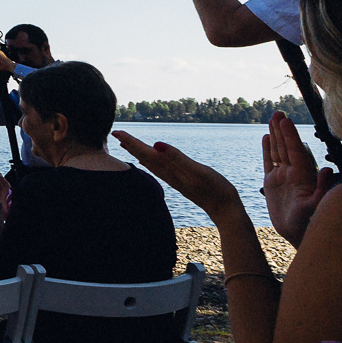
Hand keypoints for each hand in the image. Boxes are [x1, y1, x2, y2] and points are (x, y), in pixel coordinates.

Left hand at [114, 130, 242, 221]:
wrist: (225, 210)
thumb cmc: (215, 189)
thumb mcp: (197, 170)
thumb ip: (176, 157)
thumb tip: (154, 144)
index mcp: (169, 169)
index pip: (145, 152)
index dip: (131, 141)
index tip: (117, 132)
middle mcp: (168, 174)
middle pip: (144, 157)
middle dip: (130, 145)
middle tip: (116, 134)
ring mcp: (174, 178)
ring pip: (150, 163)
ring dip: (138, 153)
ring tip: (127, 146)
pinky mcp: (181, 182)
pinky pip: (160, 170)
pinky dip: (150, 163)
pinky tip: (149, 162)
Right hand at [261, 111, 333, 245]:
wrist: (296, 235)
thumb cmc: (309, 224)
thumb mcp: (316, 208)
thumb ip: (323, 190)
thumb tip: (328, 171)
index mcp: (303, 176)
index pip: (295, 151)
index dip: (290, 135)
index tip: (285, 121)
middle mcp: (294, 173)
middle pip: (286, 146)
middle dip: (283, 130)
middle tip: (278, 113)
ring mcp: (283, 177)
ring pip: (278, 151)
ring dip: (275, 135)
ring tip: (272, 119)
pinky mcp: (272, 183)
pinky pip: (269, 162)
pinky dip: (267, 150)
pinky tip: (266, 138)